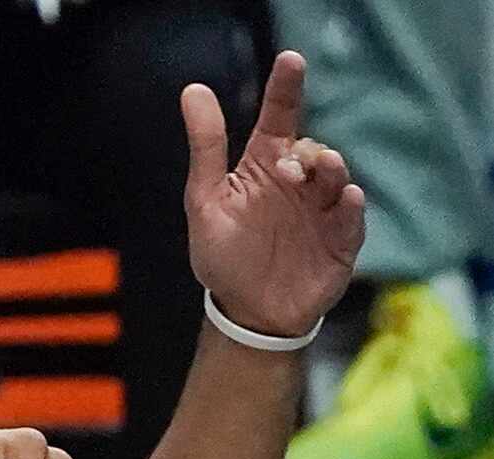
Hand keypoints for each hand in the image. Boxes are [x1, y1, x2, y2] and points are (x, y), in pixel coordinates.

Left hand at [184, 51, 365, 340]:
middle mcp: (299, 183)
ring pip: (337, 178)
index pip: (281, 118)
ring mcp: (323, 210)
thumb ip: (206, 147)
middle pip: (312, 149)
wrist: (245, 313)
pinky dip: (350, 208)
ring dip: (331, 169)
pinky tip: (346, 197)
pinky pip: (351, 219)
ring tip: (320, 167)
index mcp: (266, 167)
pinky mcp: (341, 241)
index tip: (290, 60)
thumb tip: (192, 91)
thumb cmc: (225, 256)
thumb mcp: (206, 200)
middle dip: (304, 151)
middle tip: (287, 165)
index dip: (286, 89)